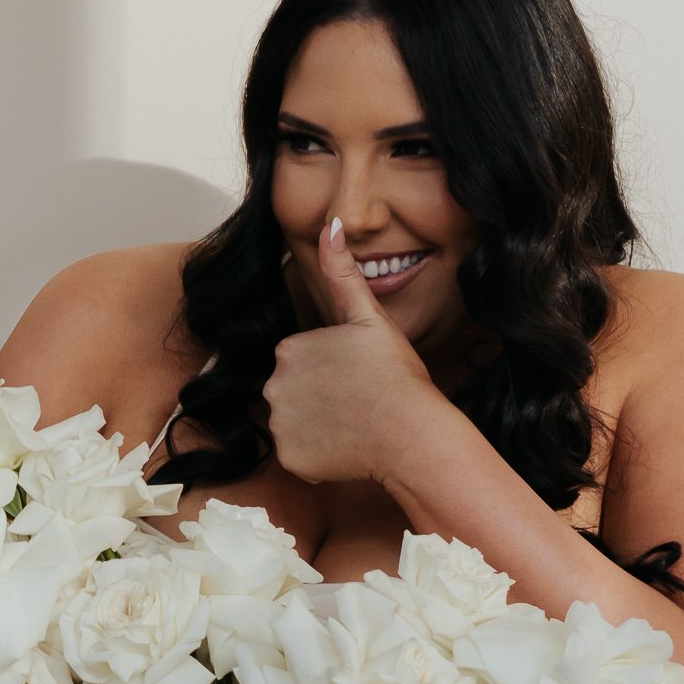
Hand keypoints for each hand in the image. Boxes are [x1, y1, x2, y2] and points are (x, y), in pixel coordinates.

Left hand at [263, 218, 436, 484]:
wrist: (410, 432)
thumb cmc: (395, 374)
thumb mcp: (369, 316)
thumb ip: (342, 273)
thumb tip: (329, 224)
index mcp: (288, 349)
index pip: (301, 362)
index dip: (331, 370)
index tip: (357, 376)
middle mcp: (273, 385)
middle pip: (293, 392)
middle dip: (319, 398)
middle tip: (358, 402)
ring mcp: (280, 425)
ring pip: (296, 425)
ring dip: (318, 427)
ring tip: (355, 424)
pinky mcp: (289, 459)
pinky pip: (300, 456)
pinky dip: (319, 456)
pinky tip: (347, 447)